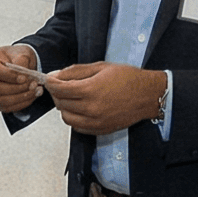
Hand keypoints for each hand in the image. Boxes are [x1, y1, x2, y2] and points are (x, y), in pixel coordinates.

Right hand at [0, 44, 43, 112]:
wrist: (16, 65)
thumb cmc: (15, 57)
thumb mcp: (20, 52)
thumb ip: (21, 60)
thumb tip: (23, 74)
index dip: (9, 76)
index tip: (24, 78)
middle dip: (16, 88)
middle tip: (33, 85)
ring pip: (0, 101)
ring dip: (20, 97)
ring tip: (35, 91)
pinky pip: (5, 108)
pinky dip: (20, 103)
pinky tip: (32, 97)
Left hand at [43, 61, 170, 136]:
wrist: (148, 95)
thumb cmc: (128, 78)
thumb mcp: (101, 67)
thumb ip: (76, 71)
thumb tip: (56, 75)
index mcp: (91, 89)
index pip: (59, 89)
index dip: (51, 83)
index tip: (49, 79)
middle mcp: (92, 108)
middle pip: (60, 103)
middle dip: (57, 93)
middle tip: (61, 86)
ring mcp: (96, 121)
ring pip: (66, 118)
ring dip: (64, 107)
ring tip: (72, 97)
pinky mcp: (100, 130)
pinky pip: (77, 127)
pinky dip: (74, 117)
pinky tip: (81, 108)